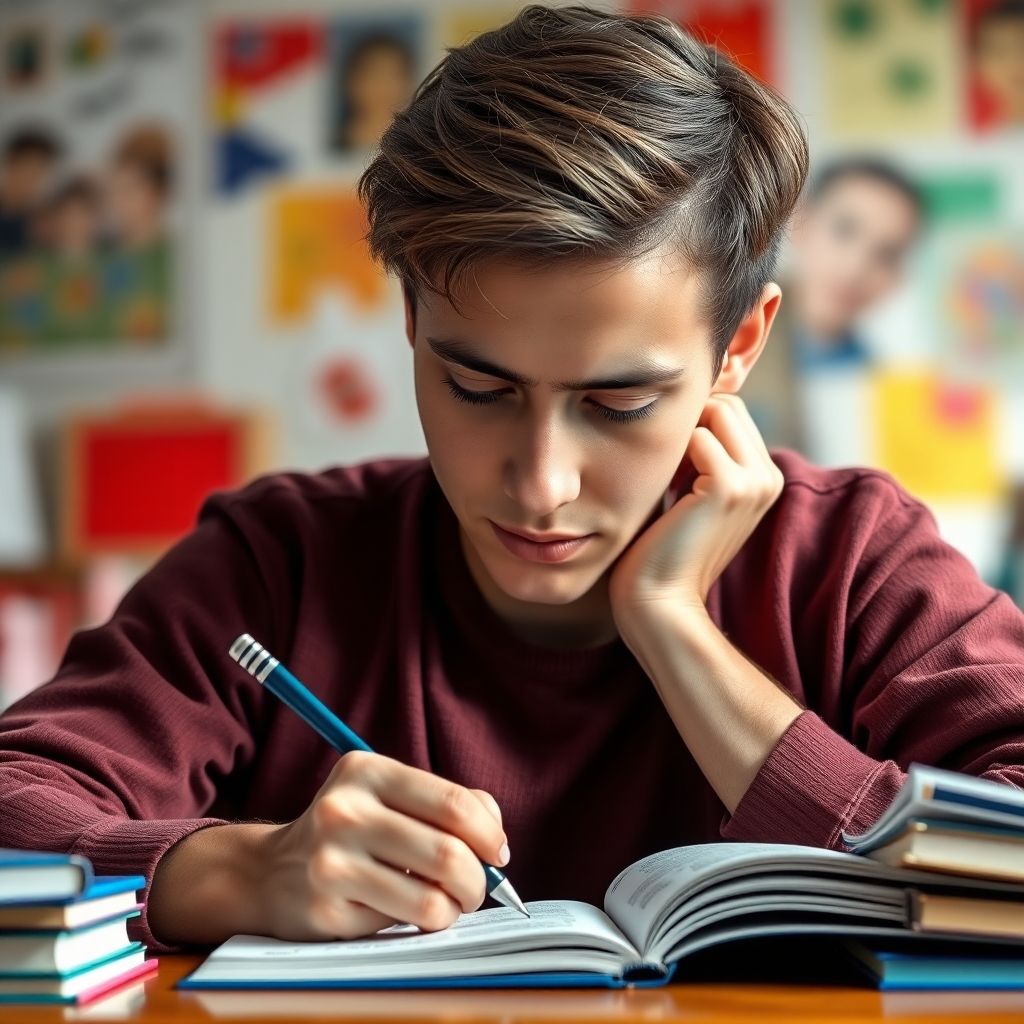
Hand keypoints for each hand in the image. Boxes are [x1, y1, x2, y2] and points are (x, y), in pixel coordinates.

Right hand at [258, 751, 507, 939]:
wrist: (271, 871)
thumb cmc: (351, 831)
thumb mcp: (390, 795)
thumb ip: (448, 803)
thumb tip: (494, 835)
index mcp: (366, 770)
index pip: (454, 803)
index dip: (490, 834)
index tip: (497, 852)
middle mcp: (344, 811)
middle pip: (448, 852)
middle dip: (478, 879)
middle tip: (477, 887)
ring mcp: (331, 862)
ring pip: (430, 897)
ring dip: (454, 907)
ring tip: (448, 903)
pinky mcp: (326, 910)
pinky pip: (400, 924)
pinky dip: (419, 923)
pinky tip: (403, 909)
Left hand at [609, 393, 782, 631]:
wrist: (658, 602)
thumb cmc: (661, 549)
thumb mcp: (689, 492)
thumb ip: (699, 454)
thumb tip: (687, 404)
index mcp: (764, 477)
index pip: (731, 411)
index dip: (692, 426)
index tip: (671, 470)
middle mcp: (769, 477)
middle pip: (727, 403)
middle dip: (689, 423)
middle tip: (666, 474)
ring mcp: (755, 481)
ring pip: (717, 410)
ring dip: (680, 438)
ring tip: (667, 484)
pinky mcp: (730, 486)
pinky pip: (696, 436)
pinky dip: (670, 456)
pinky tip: (666, 494)